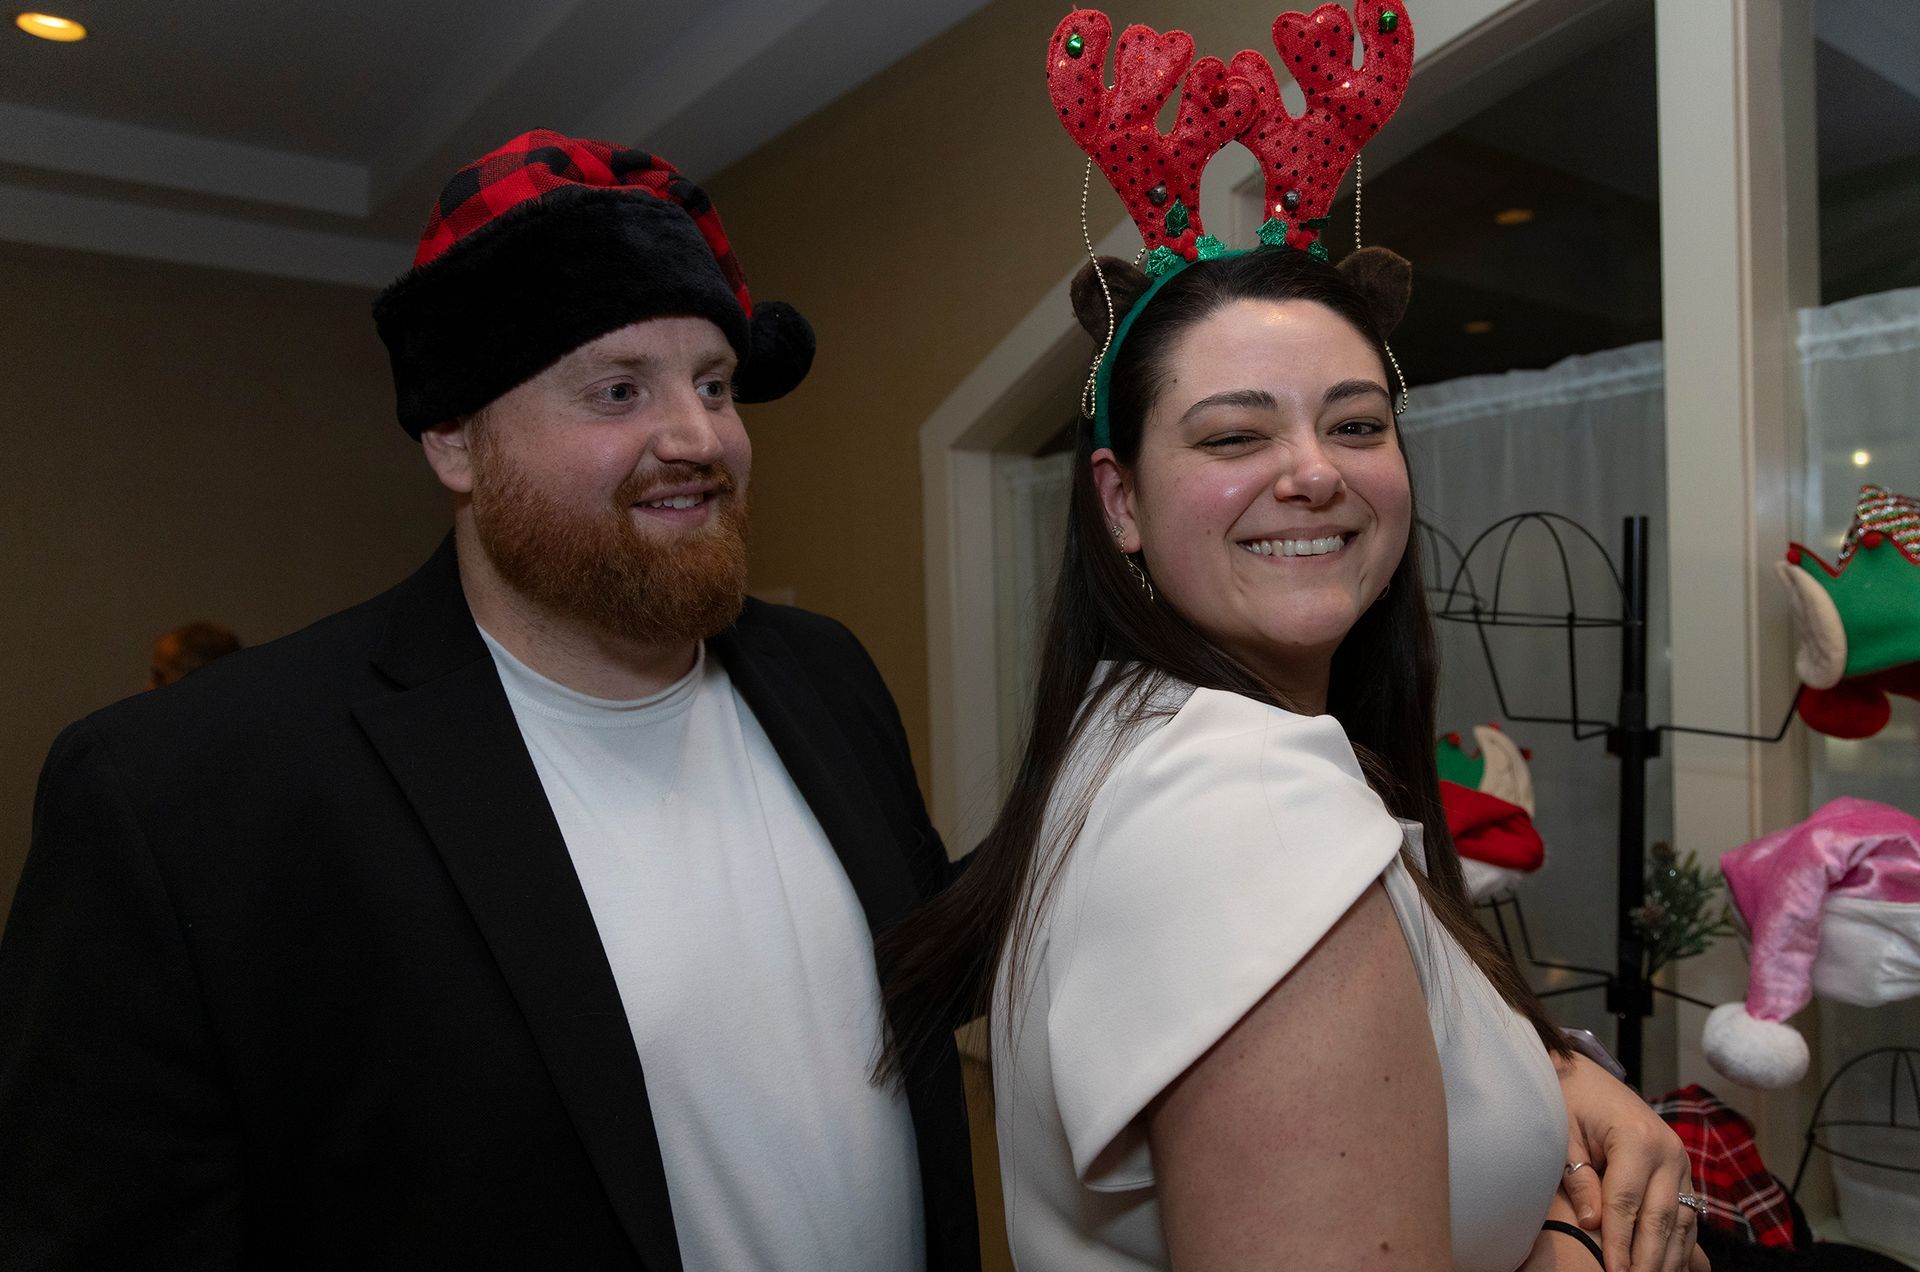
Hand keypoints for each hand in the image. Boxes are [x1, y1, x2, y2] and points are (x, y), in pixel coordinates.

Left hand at [1557, 1053, 1699, 1271]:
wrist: (1587, 1077)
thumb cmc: (1570, 1103)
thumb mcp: (1564, 1136)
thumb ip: (1580, 1178)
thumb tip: (1591, 1223)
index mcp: (1637, 1138)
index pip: (1627, 1202)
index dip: (1618, 1241)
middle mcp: (1668, 1151)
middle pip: (1659, 1216)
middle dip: (1648, 1258)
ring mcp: (1680, 1162)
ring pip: (1681, 1221)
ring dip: (1669, 1257)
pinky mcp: (1682, 1171)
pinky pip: (1687, 1215)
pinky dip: (1679, 1244)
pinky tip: (1669, 1267)